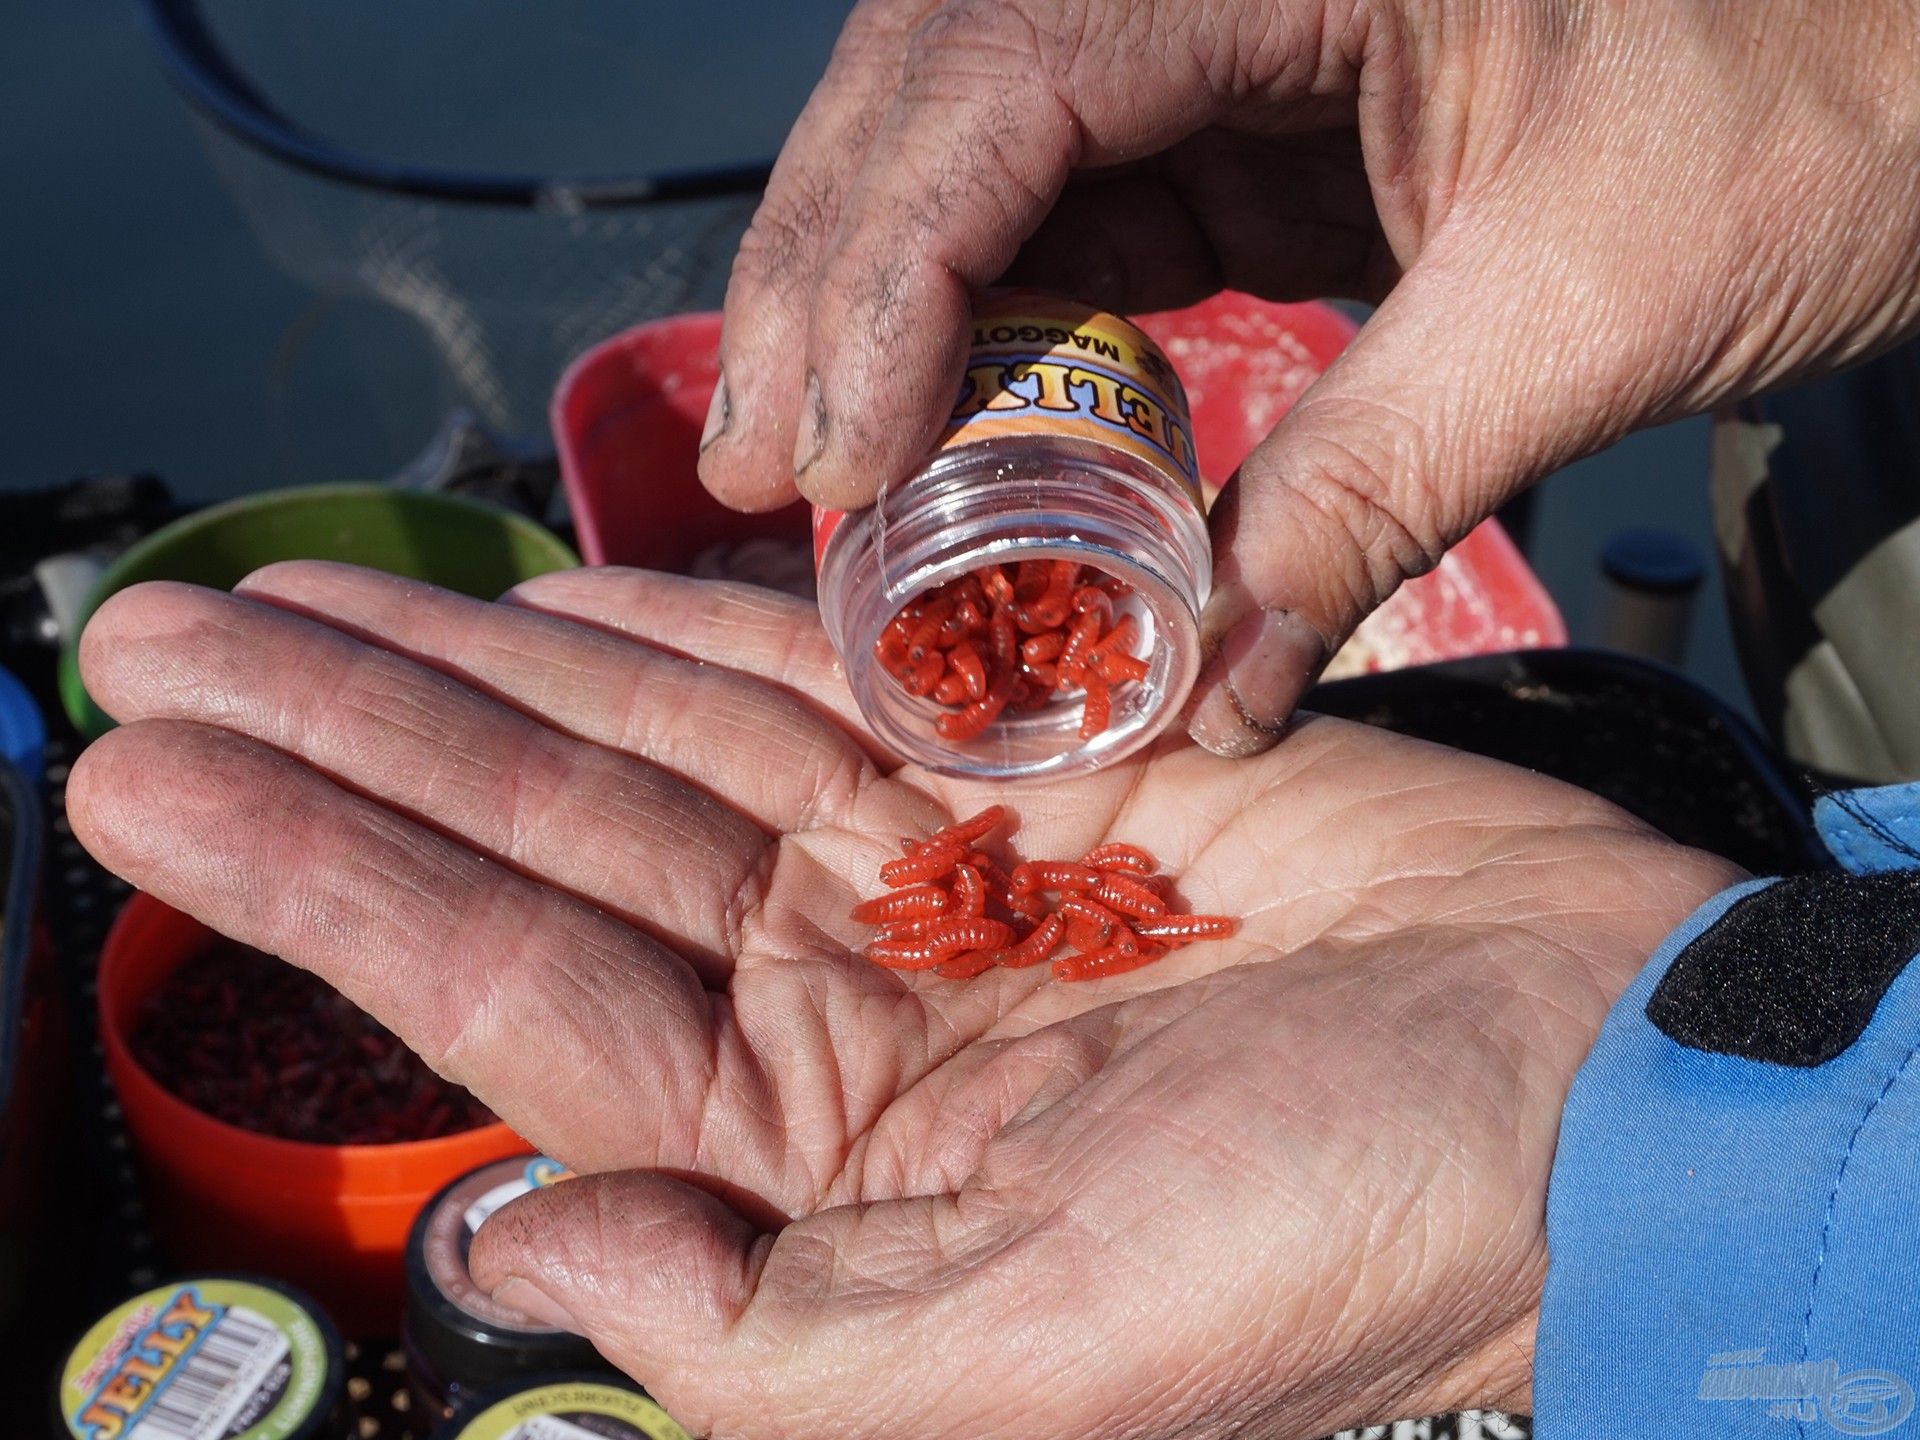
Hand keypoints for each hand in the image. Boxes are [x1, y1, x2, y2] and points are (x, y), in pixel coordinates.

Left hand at [69, 563, 1741, 1438]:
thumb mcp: (1029, 1363)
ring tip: (291, 605)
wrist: (1578, 1075)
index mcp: (811, 1167)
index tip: (151, 786)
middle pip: (533, 846)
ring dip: (466, 667)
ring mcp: (921, 875)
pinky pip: (809, 681)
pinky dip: (679, 630)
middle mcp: (838, 1012)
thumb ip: (752, 1340)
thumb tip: (532, 1257)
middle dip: (340, 746)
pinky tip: (546, 599)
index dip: (320, 883)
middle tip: (153, 650)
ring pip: (639, 747)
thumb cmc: (1341, 1238)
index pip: (507, 998)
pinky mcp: (1021, 766)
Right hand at [695, 0, 1919, 753]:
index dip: (883, 269)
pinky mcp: (1250, 107)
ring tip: (825, 470)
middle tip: (756, 465)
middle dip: (835, 286)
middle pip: (936, 96)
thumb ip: (1368, 499)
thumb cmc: (1822, 108)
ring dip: (900, 313)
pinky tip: (968, 432)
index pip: (997, 73)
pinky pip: (1078, 206)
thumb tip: (1205, 695)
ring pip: (979, 149)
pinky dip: (1009, 326)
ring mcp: (1218, 21)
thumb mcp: (1577, 311)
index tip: (822, 454)